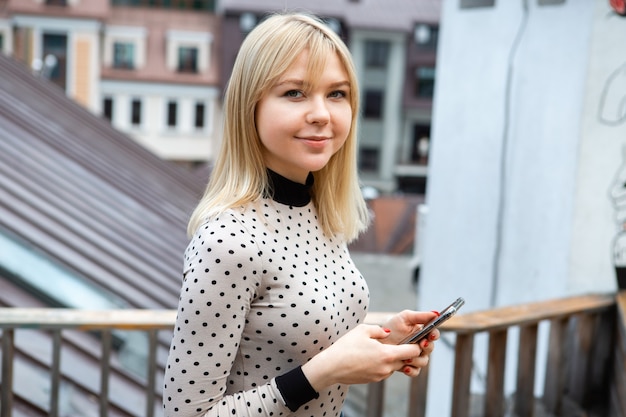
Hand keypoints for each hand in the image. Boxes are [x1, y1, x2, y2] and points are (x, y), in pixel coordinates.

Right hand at [301, 324, 424, 390]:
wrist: (331, 367)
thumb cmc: (346, 347)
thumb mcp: (362, 330)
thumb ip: (379, 330)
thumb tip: (387, 333)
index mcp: (387, 354)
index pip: (413, 352)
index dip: (416, 344)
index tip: (414, 338)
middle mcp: (386, 367)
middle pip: (406, 360)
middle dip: (404, 352)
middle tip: (398, 342)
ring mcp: (380, 375)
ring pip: (394, 366)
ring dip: (392, 358)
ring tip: (380, 348)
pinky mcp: (373, 380)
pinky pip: (384, 371)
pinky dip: (382, 364)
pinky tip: (370, 357)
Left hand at [381, 310, 439, 376]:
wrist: (377, 342)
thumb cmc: (391, 328)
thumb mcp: (404, 318)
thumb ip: (420, 316)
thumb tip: (436, 314)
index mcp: (422, 333)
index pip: (433, 334)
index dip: (434, 335)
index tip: (431, 335)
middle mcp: (420, 345)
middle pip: (430, 348)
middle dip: (427, 347)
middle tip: (421, 345)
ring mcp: (415, 356)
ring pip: (424, 361)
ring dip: (417, 359)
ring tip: (407, 357)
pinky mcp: (409, 366)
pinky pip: (415, 371)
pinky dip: (412, 370)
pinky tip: (405, 367)